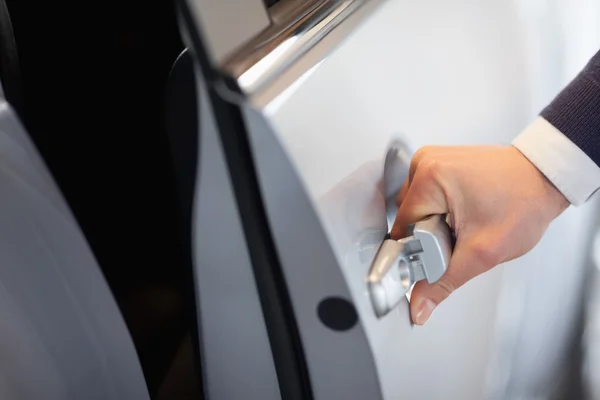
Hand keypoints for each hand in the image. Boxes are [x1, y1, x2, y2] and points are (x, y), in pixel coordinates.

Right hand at [391, 145, 568, 324]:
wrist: (546, 179)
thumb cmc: (524, 202)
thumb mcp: (482, 252)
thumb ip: (444, 282)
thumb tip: (418, 306)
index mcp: (429, 177)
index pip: (402, 229)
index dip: (419, 252)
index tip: (441, 258)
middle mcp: (424, 163)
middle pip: (407, 219)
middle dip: (428, 239)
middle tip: (460, 239)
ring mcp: (431, 160)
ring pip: (415, 210)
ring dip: (433, 226)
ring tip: (464, 225)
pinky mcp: (439, 164)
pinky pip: (425, 198)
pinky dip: (438, 213)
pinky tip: (461, 215)